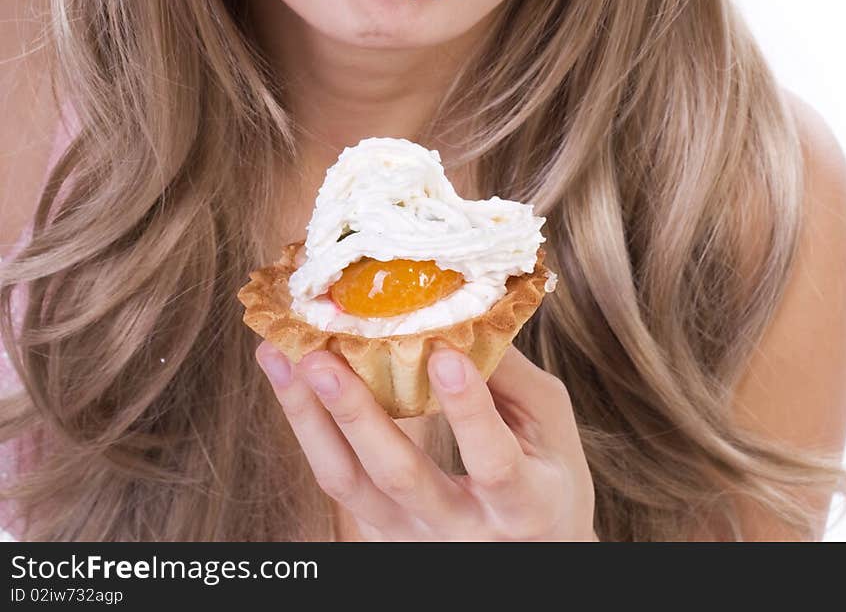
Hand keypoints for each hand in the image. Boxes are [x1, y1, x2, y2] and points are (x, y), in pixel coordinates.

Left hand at [255, 339, 597, 541]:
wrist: (537, 556)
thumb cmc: (550, 477)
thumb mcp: (550, 425)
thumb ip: (508, 373)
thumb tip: (458, 305)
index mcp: (524, 505)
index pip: (495, 462)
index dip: (469, 412)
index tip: (444, 355)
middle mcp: (464, 533)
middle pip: (401, 479)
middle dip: (357, 414)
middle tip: (321, 357)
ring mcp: (414, 539)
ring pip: (349, 485)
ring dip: (309, 417)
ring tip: (280, 356)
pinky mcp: (380, 535)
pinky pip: (338, 480)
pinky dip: (309, 426)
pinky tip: (289, 379)